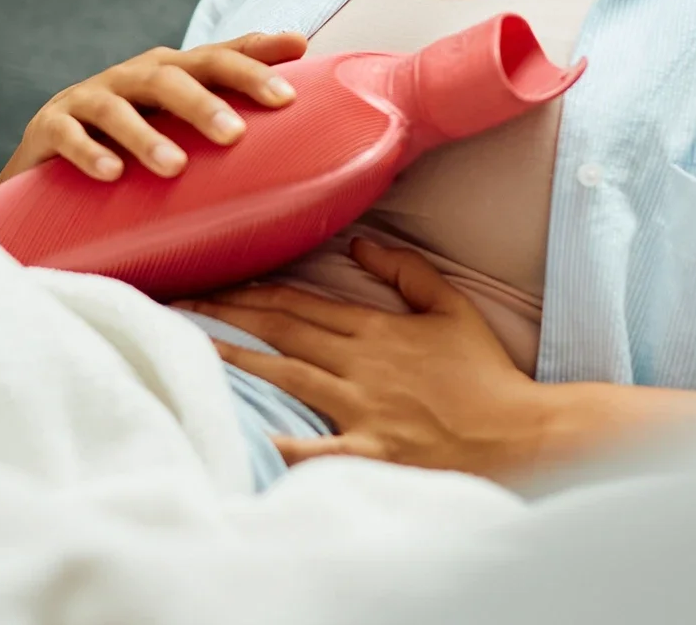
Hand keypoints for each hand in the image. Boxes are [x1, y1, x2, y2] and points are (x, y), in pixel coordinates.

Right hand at [0, 31, 306, 187]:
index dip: (255, 57)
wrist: (48, 178)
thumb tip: (311, 119)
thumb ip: (233, 120)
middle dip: (205, 101)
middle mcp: (132, 77)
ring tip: (174, 166)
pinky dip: (88, 152)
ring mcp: (87, 98)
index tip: (296, 65)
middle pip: (172, 75)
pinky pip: (67, 134)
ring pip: (118, 106)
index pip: (218, 57)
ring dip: (146, 135)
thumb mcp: (184, 134)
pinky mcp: (47, 127)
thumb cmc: (135, 151)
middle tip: (236, 135)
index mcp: (171, 74)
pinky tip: (111, 174)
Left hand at [180, 238, 553, 478]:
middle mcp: (360, 365)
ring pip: (284, 376)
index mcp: (376, 330)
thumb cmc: (486, 374)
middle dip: (225, 316)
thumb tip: (361, 243)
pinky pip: (315, 449)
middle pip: (281, 332)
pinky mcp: (369, 452)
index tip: (212, 281)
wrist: (520, 433)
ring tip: (187, 349)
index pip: (301, 304)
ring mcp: (361, 409)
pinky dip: (279, 444)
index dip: (253, 292)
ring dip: (234, 361)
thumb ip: (406, 271)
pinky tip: (241, 436)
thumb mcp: (452, 307)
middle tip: (175, 305)